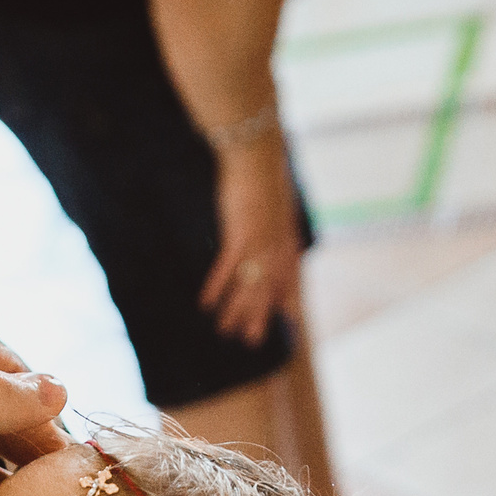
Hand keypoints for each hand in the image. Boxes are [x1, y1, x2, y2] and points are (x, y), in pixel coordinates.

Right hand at [201, 141, 305, 347]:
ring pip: (249, 286)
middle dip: (259, 316)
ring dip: (236, 312)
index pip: (289, 274)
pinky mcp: (241, 236)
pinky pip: (227, 271)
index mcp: (287, 235)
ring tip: (224, 332)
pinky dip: (217, 289)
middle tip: (252, 341)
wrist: (257, 154)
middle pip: (268, 289)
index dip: (287, 298)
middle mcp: (276, 245)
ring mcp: (259, 243)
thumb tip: (274, 214)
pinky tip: (205, 305)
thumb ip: (276, 212)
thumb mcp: (276, 195)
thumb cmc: (264, 169)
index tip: (287, 317)